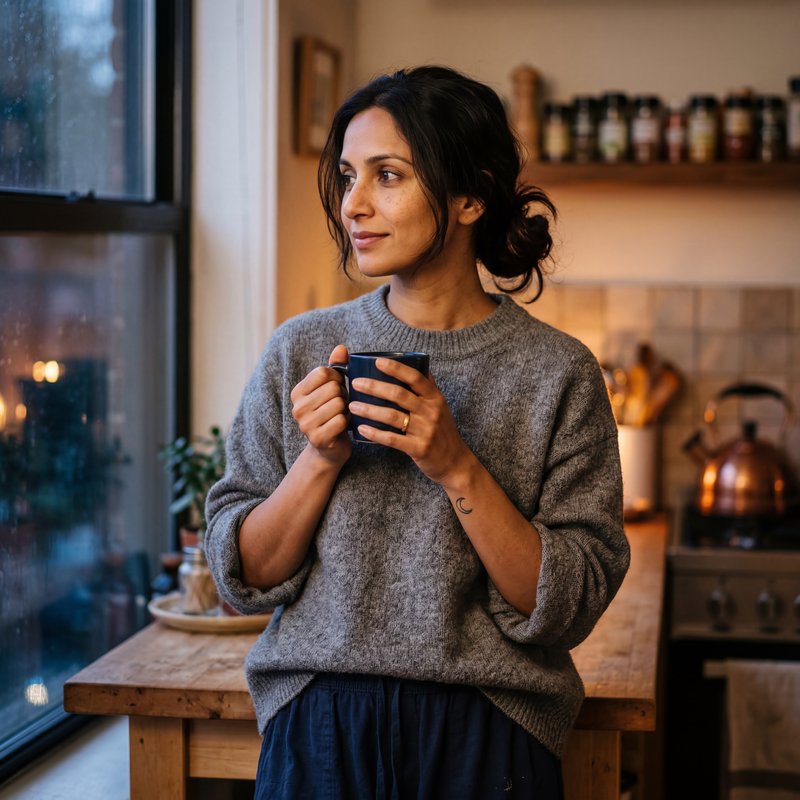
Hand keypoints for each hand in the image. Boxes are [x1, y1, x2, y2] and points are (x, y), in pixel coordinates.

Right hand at [290, 345, 351, 466]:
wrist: (330, 448)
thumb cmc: (332, 412)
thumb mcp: (331, 388)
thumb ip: (336, 366)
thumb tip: (341, 347)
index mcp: (297, 392)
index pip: (323, 372)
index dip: (337, 377)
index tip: (339, 386)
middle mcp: (297, 408)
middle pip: (332, 388)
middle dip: (343, 395)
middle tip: (341, 404)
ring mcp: (305, 425)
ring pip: (338, 404)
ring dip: (346, 409)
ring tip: (341, 414)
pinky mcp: (317, 439)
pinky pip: (341, 420)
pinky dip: (347, 422)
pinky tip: (343, 427)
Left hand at [349, 357, 473, 486]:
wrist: (455, 461)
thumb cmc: (443, 430)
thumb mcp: (440, 406)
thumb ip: (428, 386)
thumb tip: (418, 362)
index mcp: (435, 398)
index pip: (415, 377)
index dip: (396, 368)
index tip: (377, 361)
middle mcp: (431, 412)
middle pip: (399, 395)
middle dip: (375, 387)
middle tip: (355, 383)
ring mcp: (425, 431)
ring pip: (392, 416)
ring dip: (370, 410)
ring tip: (353, 406)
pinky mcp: (418, 448)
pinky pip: (392, 439)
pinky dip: (375, 434)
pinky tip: (361, 429)